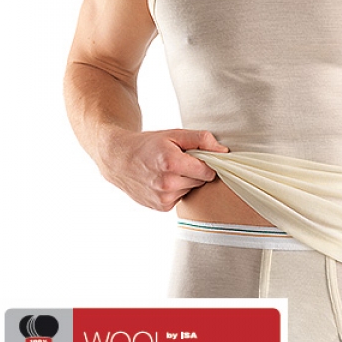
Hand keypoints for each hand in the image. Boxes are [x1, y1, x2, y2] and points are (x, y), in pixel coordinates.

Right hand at [100, 128, 228, 210]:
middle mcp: (167, 183)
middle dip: (195, 170)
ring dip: (186, 181)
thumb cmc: (148, 144)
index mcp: (171, 163)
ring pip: (192, 190)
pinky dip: (177, 190)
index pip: (208, 170)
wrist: (118, 159)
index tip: (199, 156)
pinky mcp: (161, 206)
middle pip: (201, 180)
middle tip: (180, 160)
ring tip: (169, 170)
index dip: (206, 162)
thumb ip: (201, 139)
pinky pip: (181, 198)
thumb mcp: (174, 134)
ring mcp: (163, 198)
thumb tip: (223, 151)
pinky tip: (164, 180)